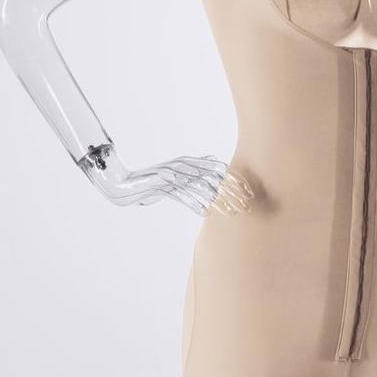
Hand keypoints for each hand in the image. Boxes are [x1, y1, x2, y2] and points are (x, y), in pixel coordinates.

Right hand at [79, 146, 253, 215]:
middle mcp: (183, 166)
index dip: (234, 180)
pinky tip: (205, 213)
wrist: (126, 184)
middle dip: (232, 192)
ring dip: (218, 201)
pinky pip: (182, 194)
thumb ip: (194, 169)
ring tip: (232, 212)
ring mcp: (173, 174)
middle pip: (213, 178)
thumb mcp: (176, 175)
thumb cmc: (154, 182)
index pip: (217, 170)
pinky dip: (194, 203)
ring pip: (201, 187)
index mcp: (189, 163)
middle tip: (247, 204)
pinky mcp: (163, 183)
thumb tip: (211, 164)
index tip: (249, 192)